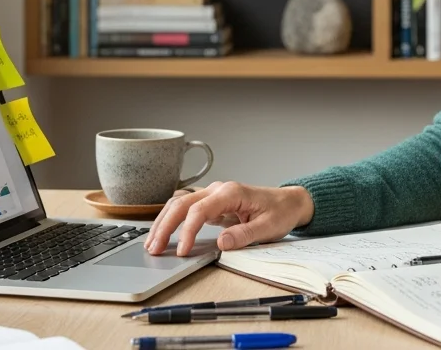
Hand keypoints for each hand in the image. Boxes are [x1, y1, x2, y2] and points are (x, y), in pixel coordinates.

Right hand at [144, 181, 314, 256]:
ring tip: (152, 243)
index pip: (199, 211)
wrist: (289, 202)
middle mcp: (217, 190)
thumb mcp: (268, 227)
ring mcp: (213, 195)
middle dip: (165, 226)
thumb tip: (221, 243)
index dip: (187, 231)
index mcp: (230, 193)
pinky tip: (163, 233)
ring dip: (163, 222)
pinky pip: (185, 209)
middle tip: (153, 248)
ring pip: (179, 204)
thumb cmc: (280, 212)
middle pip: (181, 204)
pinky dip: (171, 219)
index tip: (182, 251)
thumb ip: (244, 234)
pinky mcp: (212, 204)